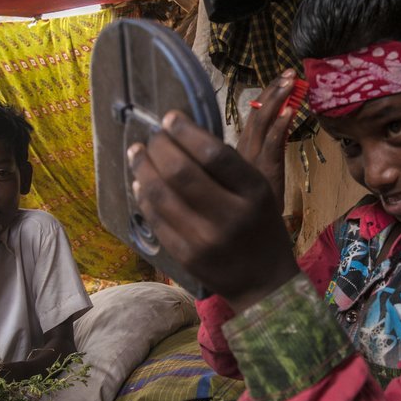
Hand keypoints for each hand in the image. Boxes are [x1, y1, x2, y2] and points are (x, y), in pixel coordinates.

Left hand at [129, 111, 299, 311]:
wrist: (263, 282)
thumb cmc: (261, 226)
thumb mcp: (260, 191)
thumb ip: (228, 166)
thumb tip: (182, 133)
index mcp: (254, 192)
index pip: (214, 154)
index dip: (186, 132)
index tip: (170, 118)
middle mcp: (230, 216)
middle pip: (181, 172)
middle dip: (159, 147)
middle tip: (153, 136)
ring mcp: (205, 240)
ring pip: (160, 194)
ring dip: (143, 167)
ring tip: (138, 153)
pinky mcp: (186, 256)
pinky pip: (155, 218)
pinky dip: (144, 195)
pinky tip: (141, 183)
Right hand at [236, 69, 296, 206]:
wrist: (249, 236)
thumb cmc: (249, 206)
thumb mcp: (247, 176)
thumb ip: (255, 152)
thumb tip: (270, 128)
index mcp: (238, 148)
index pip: (254, 112)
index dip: (266, 93)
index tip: (281, 78)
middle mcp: (242, 149)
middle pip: (256, 112)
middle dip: (273, 89)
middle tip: (289, 72)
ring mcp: (253, 158)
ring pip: (262, 121)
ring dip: (277, 98)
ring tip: (290, 81)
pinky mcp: (264, 170)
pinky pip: (272, 143)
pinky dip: (280, 124)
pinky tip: (290, 110)